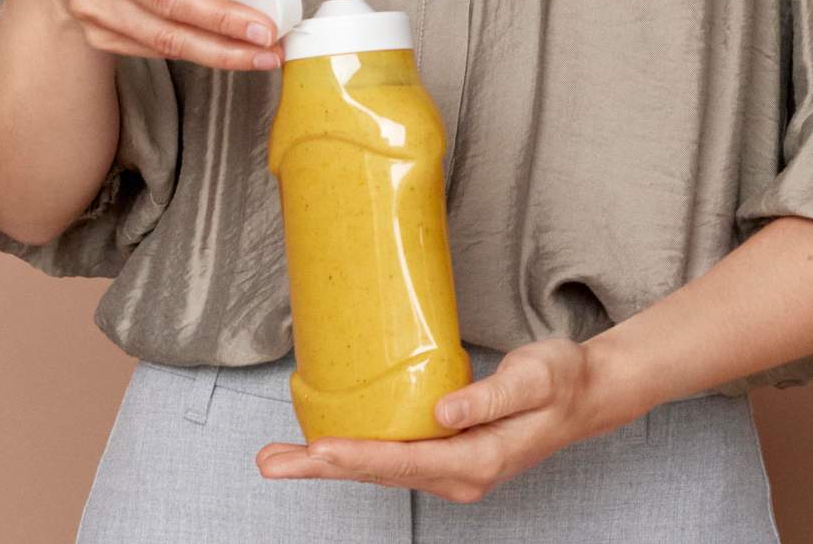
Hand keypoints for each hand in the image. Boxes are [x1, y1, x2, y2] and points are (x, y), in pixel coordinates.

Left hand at [254, 339, 651, 502]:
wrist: (586, 393)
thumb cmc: (561, 381)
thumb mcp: (534, 378)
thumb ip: (489, 396)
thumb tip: (443, 412)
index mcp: (477, 462)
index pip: (402, 461)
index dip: (355, 456)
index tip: (314, 451)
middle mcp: (457, 474)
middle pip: (377, 472)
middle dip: (319, 466)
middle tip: (268, 461)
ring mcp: (448, 468)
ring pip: (377, 469)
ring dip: (325, 463)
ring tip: (276, 458)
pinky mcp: (441, 453)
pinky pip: (387, 457)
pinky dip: (349, 453)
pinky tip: (317, 447)